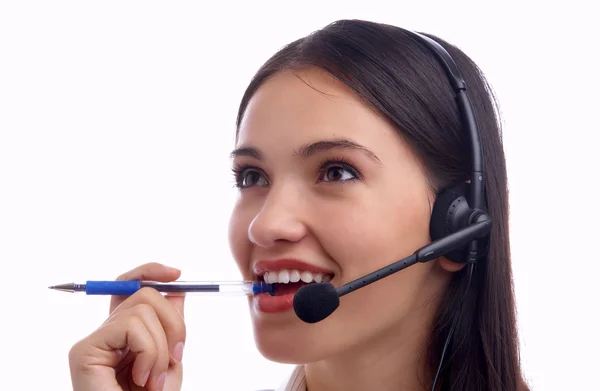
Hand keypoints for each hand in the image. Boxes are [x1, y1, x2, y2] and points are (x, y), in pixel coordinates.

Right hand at [68, 263, 186, 390]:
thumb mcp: (170, 362)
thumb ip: (171, 327)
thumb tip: (177, 290)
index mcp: (124, 334)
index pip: (130, 287)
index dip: (151, 272)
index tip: (178, 275)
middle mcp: (105, 333)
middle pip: (143, 293)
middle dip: (174, 322)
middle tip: (176, 355)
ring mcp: (92, 341)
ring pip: (141, 308)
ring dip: (161, 346)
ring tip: (153, 378)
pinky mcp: (84, 350)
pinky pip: (131, 326)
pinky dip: (149, 351)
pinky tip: (142, 379)